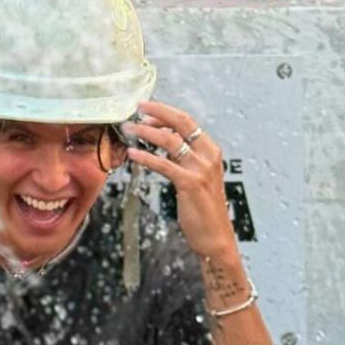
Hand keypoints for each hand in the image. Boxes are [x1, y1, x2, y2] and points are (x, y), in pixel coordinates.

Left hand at [122, 101, 238, 258]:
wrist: (215, 236)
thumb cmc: (203, 207)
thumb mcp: (197, 175)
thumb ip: (184, 157)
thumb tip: (162, 139)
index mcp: (211, 150)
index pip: (187, 121)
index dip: (165, 112)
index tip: (146, 110)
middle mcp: (208, 155)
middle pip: (181, 122)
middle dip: (157, 111)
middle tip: (138, 107)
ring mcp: (200, 169)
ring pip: (170, 140)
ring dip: (145, 132)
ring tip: (128, 129)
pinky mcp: (190, 183)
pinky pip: (163, 164)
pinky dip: (146, 157)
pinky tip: (133, 154)